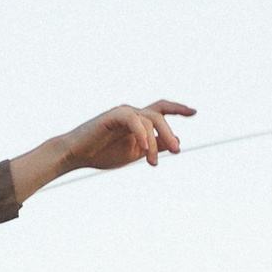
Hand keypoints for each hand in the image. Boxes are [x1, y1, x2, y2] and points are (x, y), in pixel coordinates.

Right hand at [55, 99, 191, 175]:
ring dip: (154, 141)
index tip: (194, 112)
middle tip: (176, 151)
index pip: (161, 110)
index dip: (178, 109)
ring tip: (152, 162)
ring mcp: (123, 113)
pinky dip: (141, 133)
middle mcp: (132, 113)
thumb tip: (175, 143)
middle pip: (159, 116)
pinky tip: (143, 148)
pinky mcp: (113, 115)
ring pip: (149, 119)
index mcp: (138, 121)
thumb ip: (154, 147)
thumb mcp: (134, 153)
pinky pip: (133, 120)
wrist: (77, 155)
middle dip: (169, 133)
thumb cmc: (103, 154)